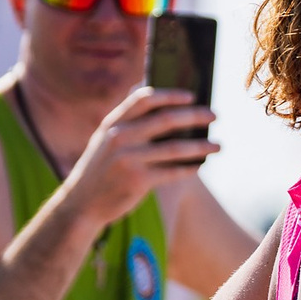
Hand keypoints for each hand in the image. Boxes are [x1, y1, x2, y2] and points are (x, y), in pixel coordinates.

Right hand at [56, 86, 217, 228]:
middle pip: (166, 120)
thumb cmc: (101, 169)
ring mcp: (128, 159)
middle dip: (195, 116)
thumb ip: (128, 124)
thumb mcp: (105, 140)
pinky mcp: (137, 180)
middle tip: (215, 115)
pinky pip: (173, 172)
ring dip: (201, 146)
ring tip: (218, 145)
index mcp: (112, 123)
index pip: (144, 100)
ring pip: (175, 148)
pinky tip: (200, 166)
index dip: (170, 95)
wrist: (81, 204)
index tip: (191, 96)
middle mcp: (119, 137)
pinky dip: (190, 168)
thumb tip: (166, 108)